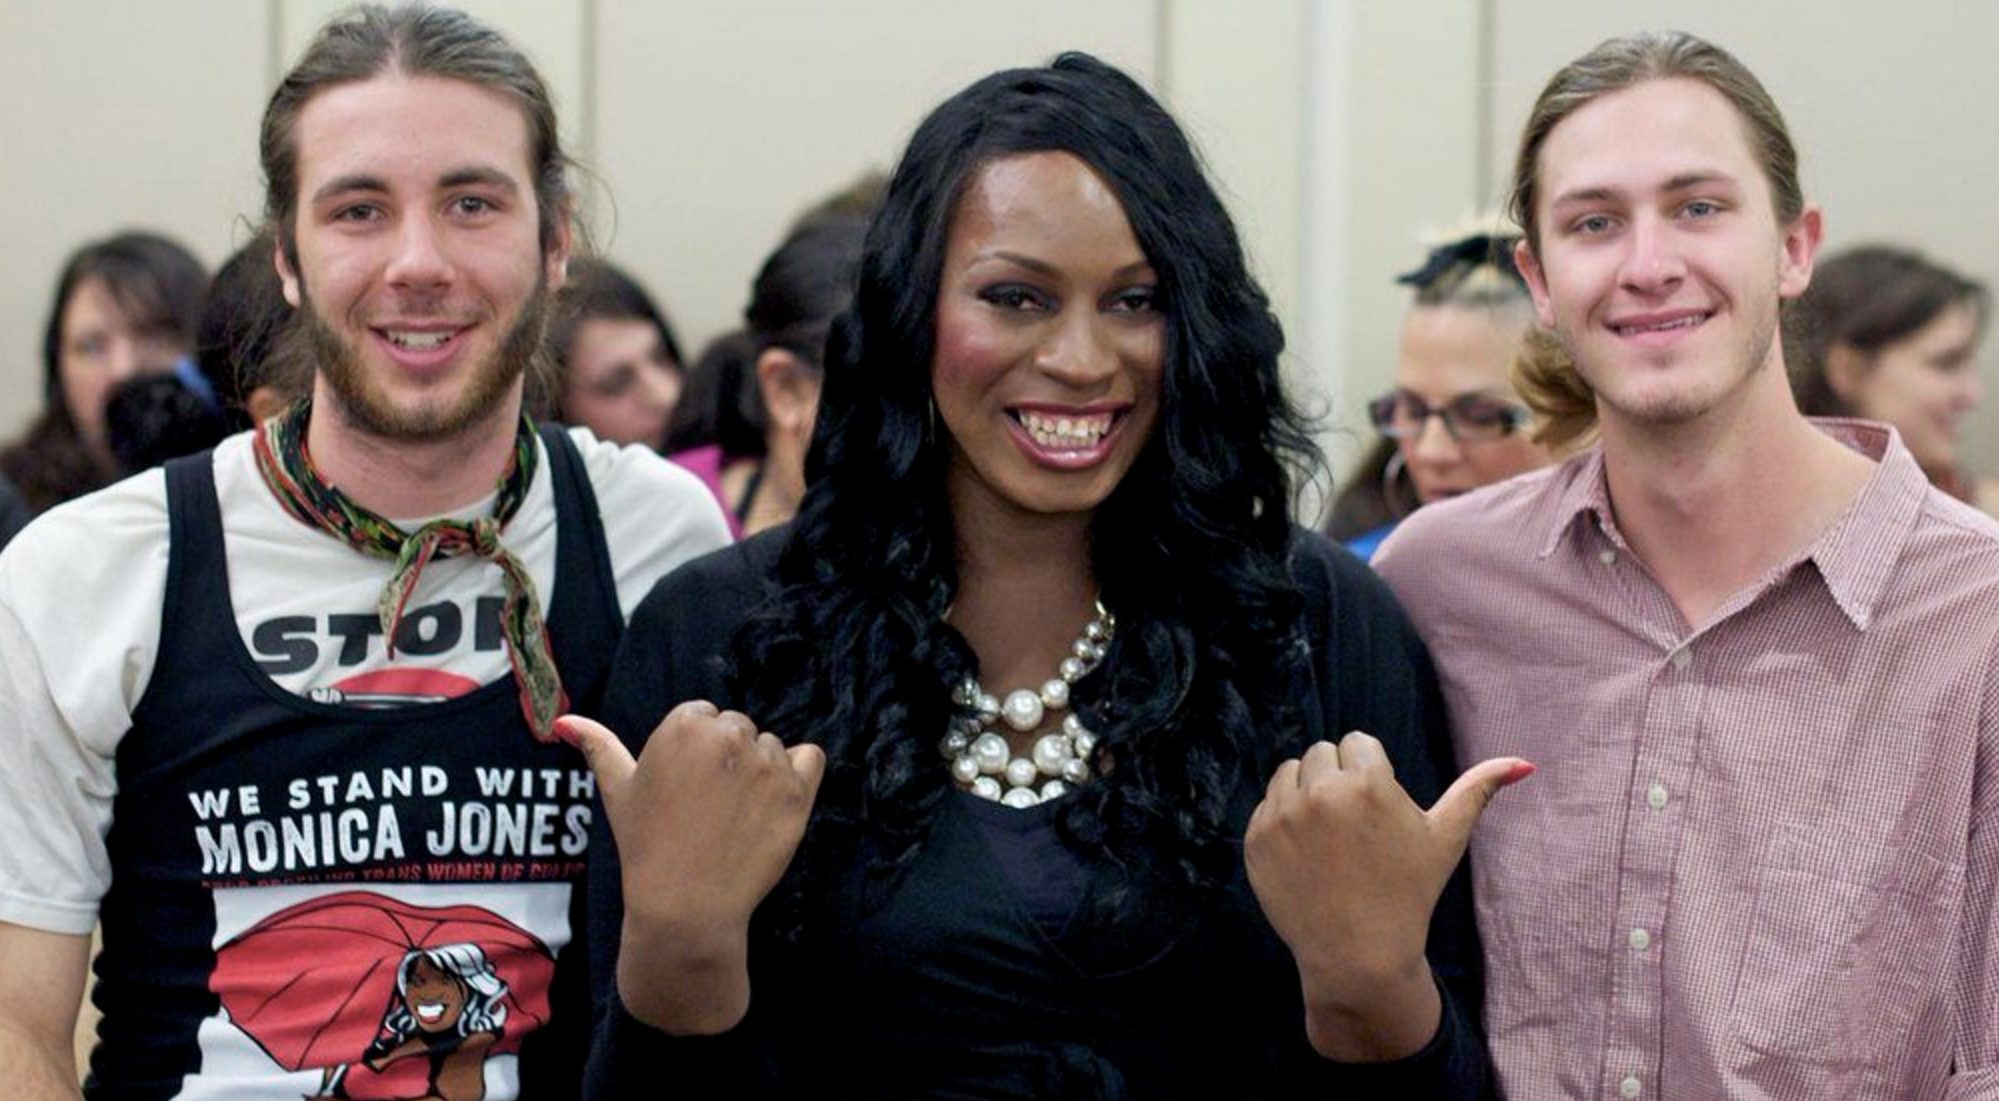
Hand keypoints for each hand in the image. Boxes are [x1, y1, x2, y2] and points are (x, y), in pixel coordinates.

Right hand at [556, 702, 824, 1031]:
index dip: (697, 755)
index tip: (688, 790)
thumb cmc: (647, 847)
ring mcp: (767, 762)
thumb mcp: (618, 792)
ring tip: (735, 817)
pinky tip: (773, 807)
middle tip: (710, 808)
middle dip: (729, 761)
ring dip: (762, 773)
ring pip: (772, 747)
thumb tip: (565, 719)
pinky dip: (800, 777)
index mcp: (684, 726)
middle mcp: (728, 735)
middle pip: (739, 729)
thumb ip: (597, 746)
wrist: (686, 906)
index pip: (704, 717)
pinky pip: (811, 759)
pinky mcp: (798, 789)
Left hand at [1244, 731, 1531, 1059]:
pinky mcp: (1255, 838)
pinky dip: (1282, 822)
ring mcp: (1283, 816)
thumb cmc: (1409, 894)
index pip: (1358, 742)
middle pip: (1322, 752)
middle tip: (1352, 827)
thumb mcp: (1447, 840)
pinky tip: (1306, 854)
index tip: (1376, 810)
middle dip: (1338, 778)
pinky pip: (1266, 804)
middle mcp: (1322, 792)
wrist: (1358, 956)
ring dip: (1306, 792)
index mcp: (1369, 783)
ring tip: (1329, 837)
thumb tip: (1524, 762)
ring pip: (1290, 771)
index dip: (1370, 773)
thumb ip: (1478, 791)